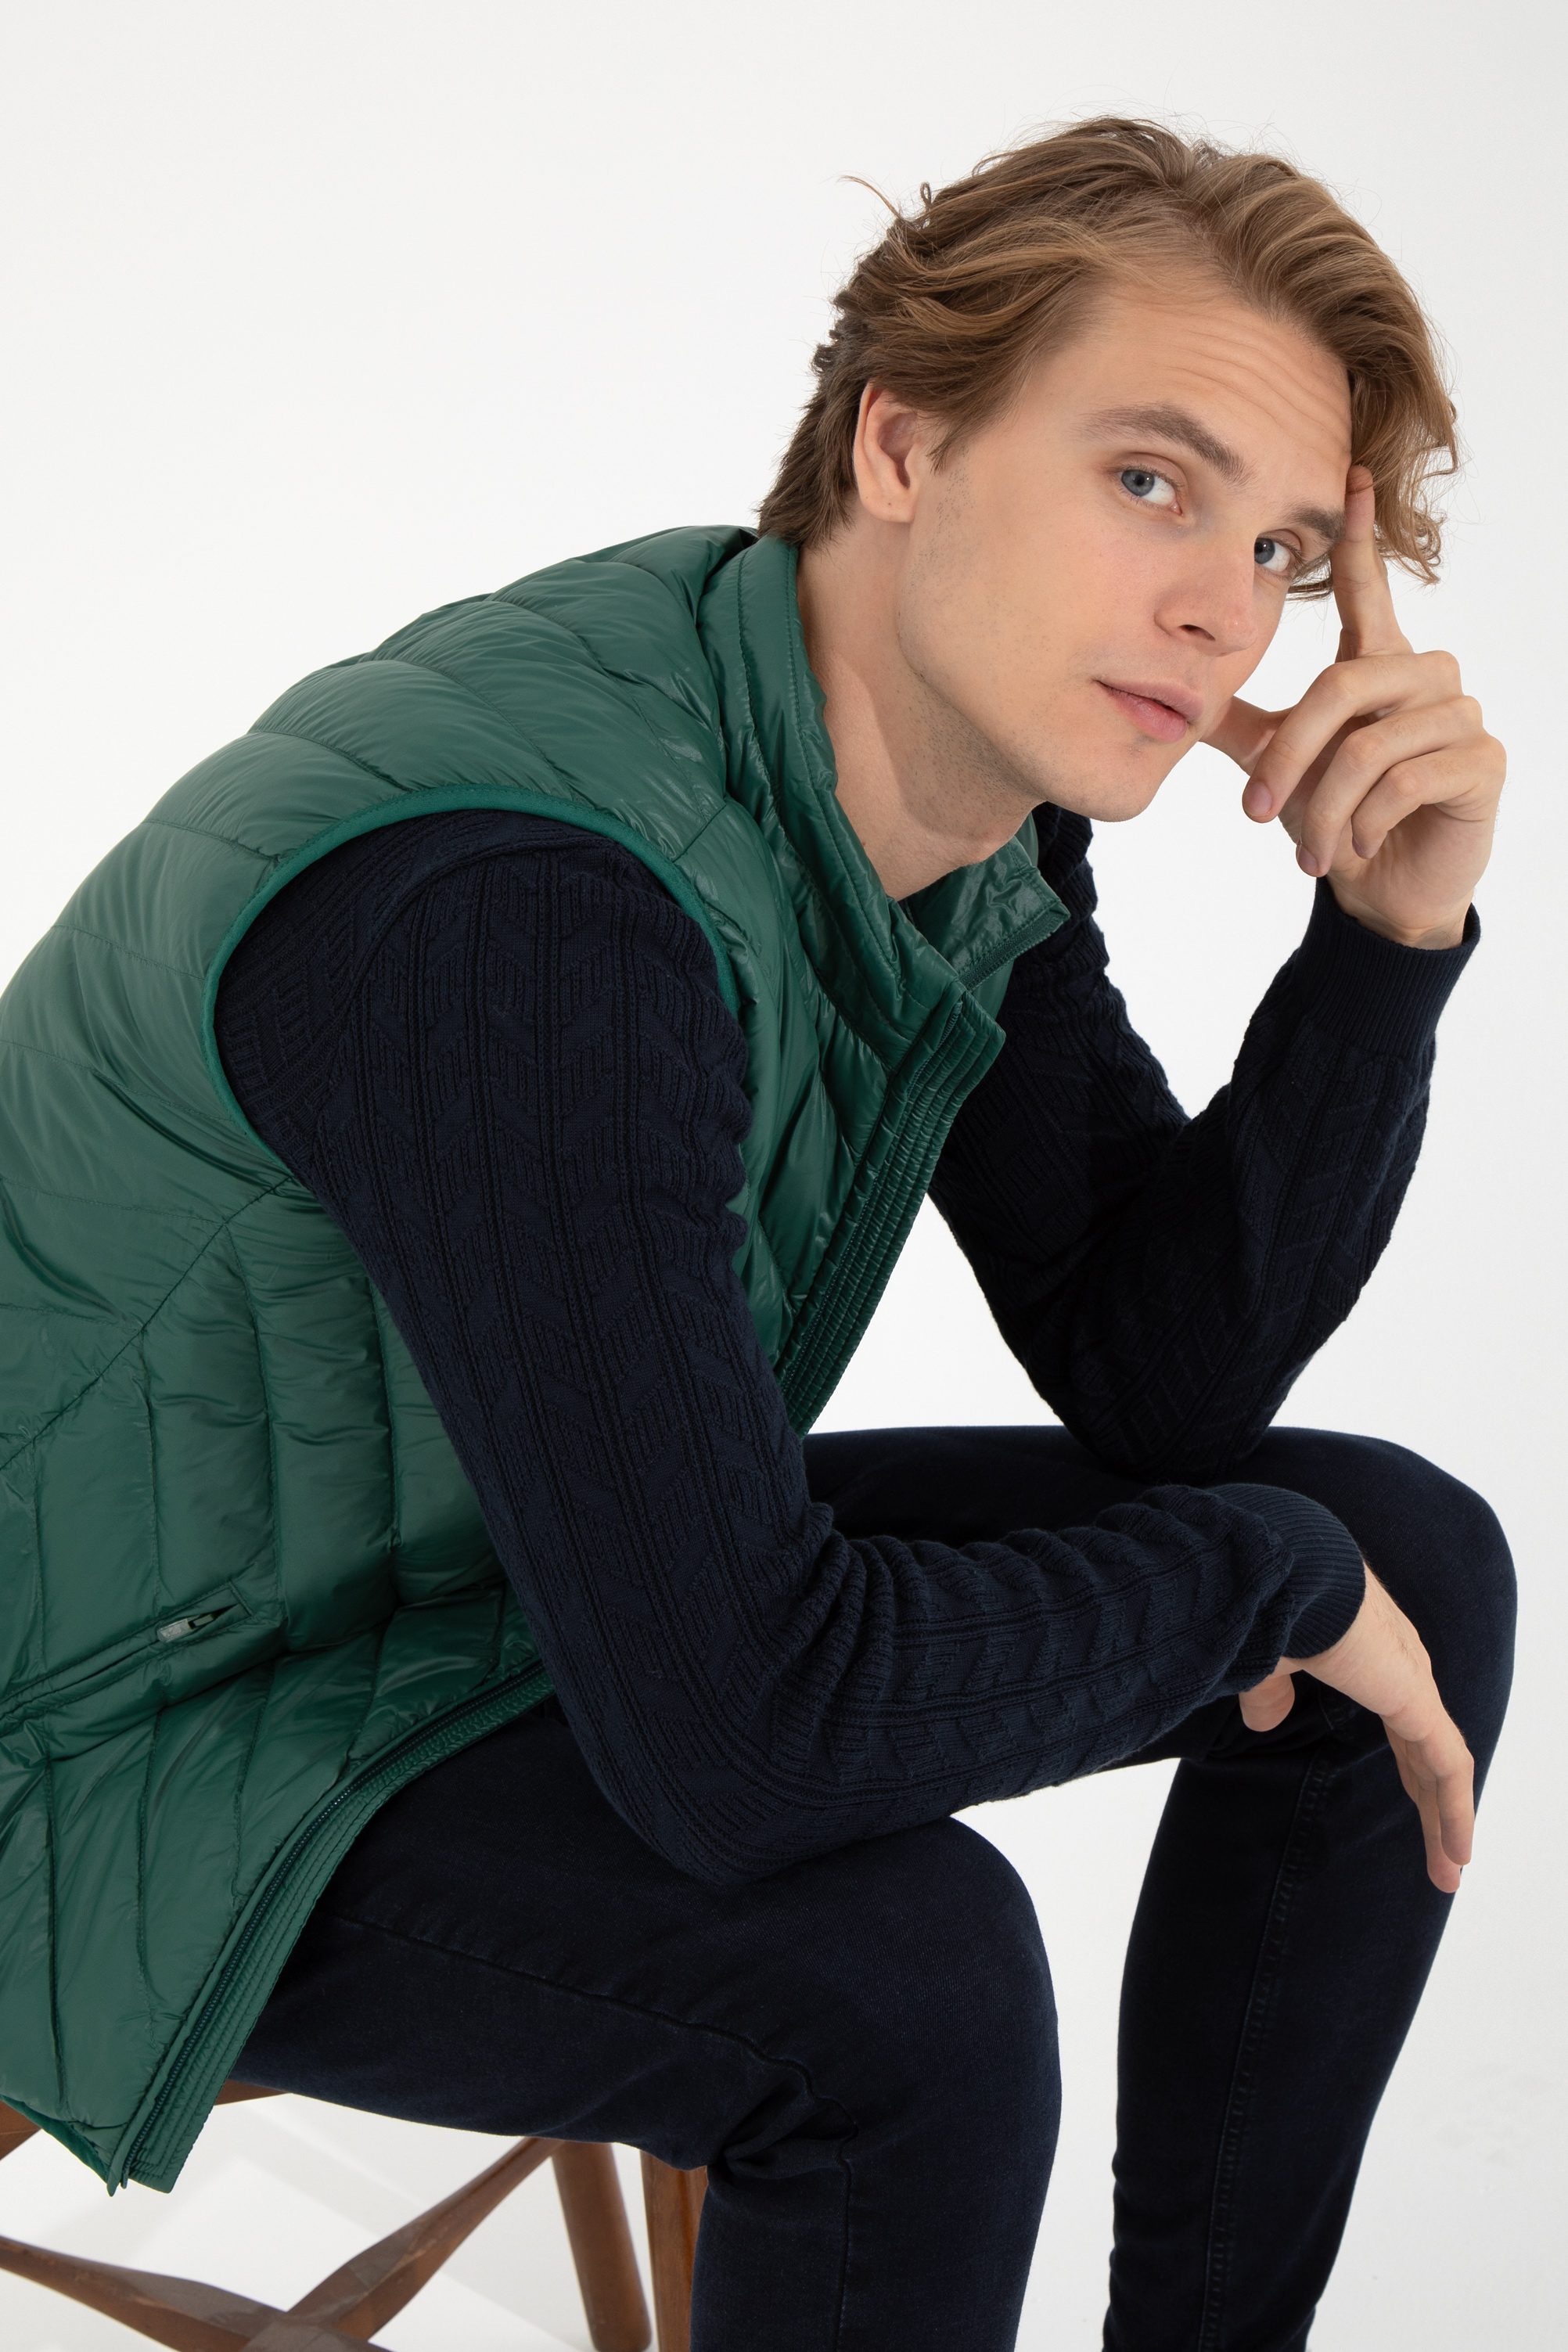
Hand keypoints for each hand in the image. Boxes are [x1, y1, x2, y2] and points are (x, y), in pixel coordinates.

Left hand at [1205, 466, 1504, 949]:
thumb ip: (1242, 725)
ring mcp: (1460, 715)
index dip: (1357, 536)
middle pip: (1340, 687)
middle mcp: (1424, 676)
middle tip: (1256, 815)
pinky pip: (1405, 781)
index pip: (1367, 587)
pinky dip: (1366, 824)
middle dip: (1287, 758)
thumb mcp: (1281, 764)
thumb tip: (1178, 694)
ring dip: (1325, 808)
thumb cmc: (1339, 817)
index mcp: (1376, 664)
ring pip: (1370, 746)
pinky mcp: (1481, 761)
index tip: (1349, 475)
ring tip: (1310, 850)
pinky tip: (1359, 848)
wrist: (1384, 891)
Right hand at [1240, 1565, 1474, 1892]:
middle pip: (1426, 1751)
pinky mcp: (1415, 1699)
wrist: (1285, 1568)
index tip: (1414, 1808)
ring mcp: (1412, 1682)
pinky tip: (1458, 1853)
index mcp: (1369, 1654)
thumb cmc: (1269, 1601)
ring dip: (1448, 1820)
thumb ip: (1271, 1690)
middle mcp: (1400, 1666)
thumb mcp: (1267, 1659)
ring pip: (1441, 1765)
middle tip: (1443, 1857)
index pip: (1403, 1724)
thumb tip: (1263, 1719)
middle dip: (1434, 1805)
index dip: (1410, 1770)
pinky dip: (1457, 1811)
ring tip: (1450, 1872)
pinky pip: (1448, 1765)